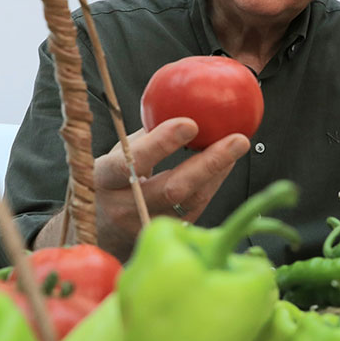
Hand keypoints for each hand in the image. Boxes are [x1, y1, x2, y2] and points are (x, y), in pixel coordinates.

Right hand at [92, 117, 249, 258]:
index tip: (190, 123)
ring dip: (217, 172)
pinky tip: (225, 163)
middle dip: (209, 163)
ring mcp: (146, 226)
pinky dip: (213, 184)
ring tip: (237, 145)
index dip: (161, 143)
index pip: (133, 160)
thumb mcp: (116, 158)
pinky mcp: (166, 236)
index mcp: (105, 179)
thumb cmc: (113, 183)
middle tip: (238, 140)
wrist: (101, 234)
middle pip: (172, 188)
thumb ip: (144, 137)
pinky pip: (196, 209)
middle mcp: (124, 207)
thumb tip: (181, 104)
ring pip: (191, 201)